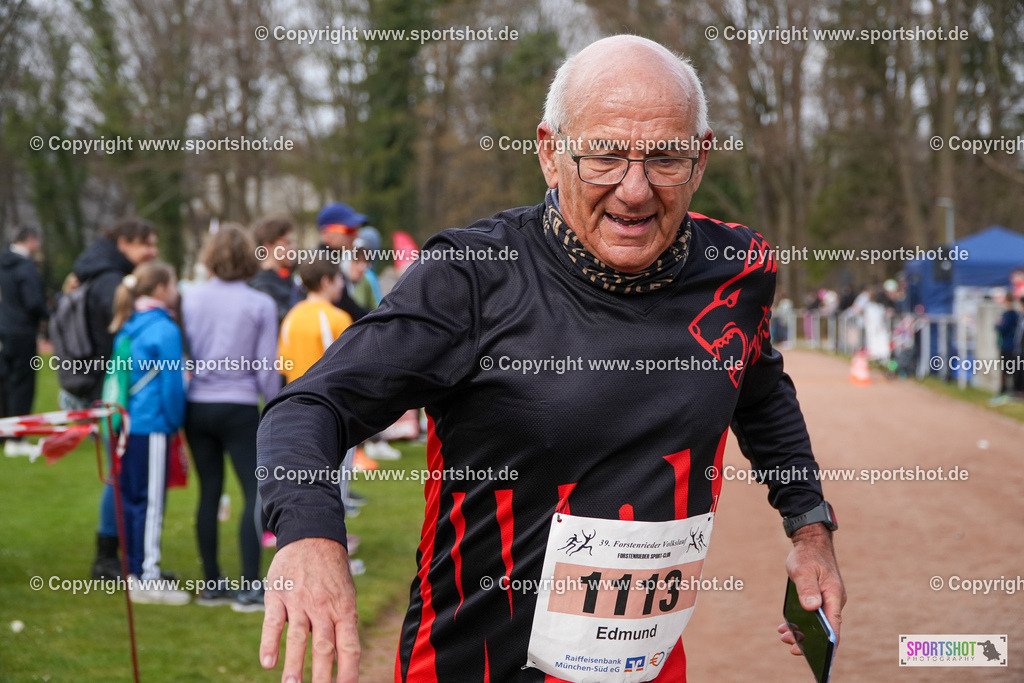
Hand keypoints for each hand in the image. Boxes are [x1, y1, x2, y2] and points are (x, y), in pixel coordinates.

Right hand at [260, 537, 358, 682]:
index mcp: (344, 608)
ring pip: (298, 637)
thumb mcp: (346, 592)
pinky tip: (267, 662)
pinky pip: (273, 622)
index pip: (349, 645)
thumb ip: (344, 620)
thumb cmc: (331, 569)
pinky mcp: (278, 594)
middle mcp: (323, 606)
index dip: (348, 669)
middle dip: (321, 675)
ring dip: (294, 665)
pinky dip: (269, 643)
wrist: (312, 534)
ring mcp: (299, 600)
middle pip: (324, 646)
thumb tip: (345, 653)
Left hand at [777, 524, 844, 655]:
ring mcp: (827, 600)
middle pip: (826, 629)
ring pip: (817, 624)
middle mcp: (834, 601)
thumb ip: (807, 589)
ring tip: (784, 637)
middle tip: (791, 648)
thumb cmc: (807, 556)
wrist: (810, 543)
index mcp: (834, 596)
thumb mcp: (803, 571)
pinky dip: (800, 623)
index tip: (817, 657)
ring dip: (802, 632)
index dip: (827, 644)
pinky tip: (786, 627)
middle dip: (810, 641)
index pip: (834, 626)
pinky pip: (812, 616)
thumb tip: (812, 608)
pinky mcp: (819, 599)